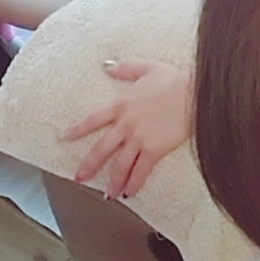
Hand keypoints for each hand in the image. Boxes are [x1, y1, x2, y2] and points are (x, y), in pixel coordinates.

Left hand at [64, 60, 191, 198]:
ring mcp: (139, 138)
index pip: (93, 119)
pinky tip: (129, 193)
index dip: (78, 130)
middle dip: (89, 165)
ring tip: (107, 194)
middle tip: (79, 178)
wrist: (194, 93)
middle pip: (102, 148)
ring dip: (112, 181)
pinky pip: (140, 171)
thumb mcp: (147, 67)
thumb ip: (125, 68)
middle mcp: (126, 124)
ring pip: (120, 165)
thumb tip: (108, 66)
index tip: (65, 138)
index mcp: (122, 104)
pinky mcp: (154, 150)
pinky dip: (134, 184)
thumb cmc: (173, 79)